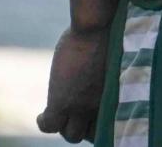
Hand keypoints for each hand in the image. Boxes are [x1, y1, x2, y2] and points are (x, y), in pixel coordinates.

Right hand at [38, 24, 109, 143]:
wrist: (99, 27)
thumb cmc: (114, 33)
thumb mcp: (118, 61)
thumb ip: (113, 75)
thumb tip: (109, 71)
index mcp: (119, 97)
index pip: (111, 125)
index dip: (101, 123)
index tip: (95, 117)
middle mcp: (103, 106)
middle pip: (92, 133)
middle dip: (84, 127)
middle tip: (76, 116)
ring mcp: (81, 106)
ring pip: (72, 134)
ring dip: (65, 126)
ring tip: (60, 115)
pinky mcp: (62, 102)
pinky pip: (50, 126)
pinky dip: (44, 122)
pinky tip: (42, 115)